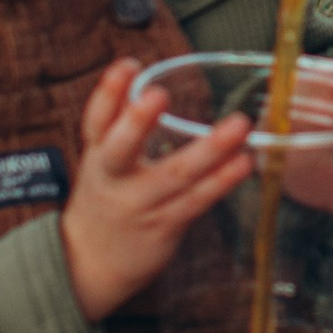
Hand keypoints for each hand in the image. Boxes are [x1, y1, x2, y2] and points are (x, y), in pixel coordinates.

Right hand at [59, 59, 250, 325]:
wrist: (88, 266)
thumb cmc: (105, 198)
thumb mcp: (100, 159)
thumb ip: (117, 120)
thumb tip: (133, 73)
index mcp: (98, 157)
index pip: (96, 122)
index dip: (109, 92)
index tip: (128, 66)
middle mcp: (114, 181)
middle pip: (120, 150)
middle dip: (136, 123)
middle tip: (157, 95)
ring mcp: (140, 206)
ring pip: (173, 176)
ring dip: (208, 151)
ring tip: (238, 126)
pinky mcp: (165, 227)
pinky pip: (196, 202)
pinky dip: (221, 182)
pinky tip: (243, 164)